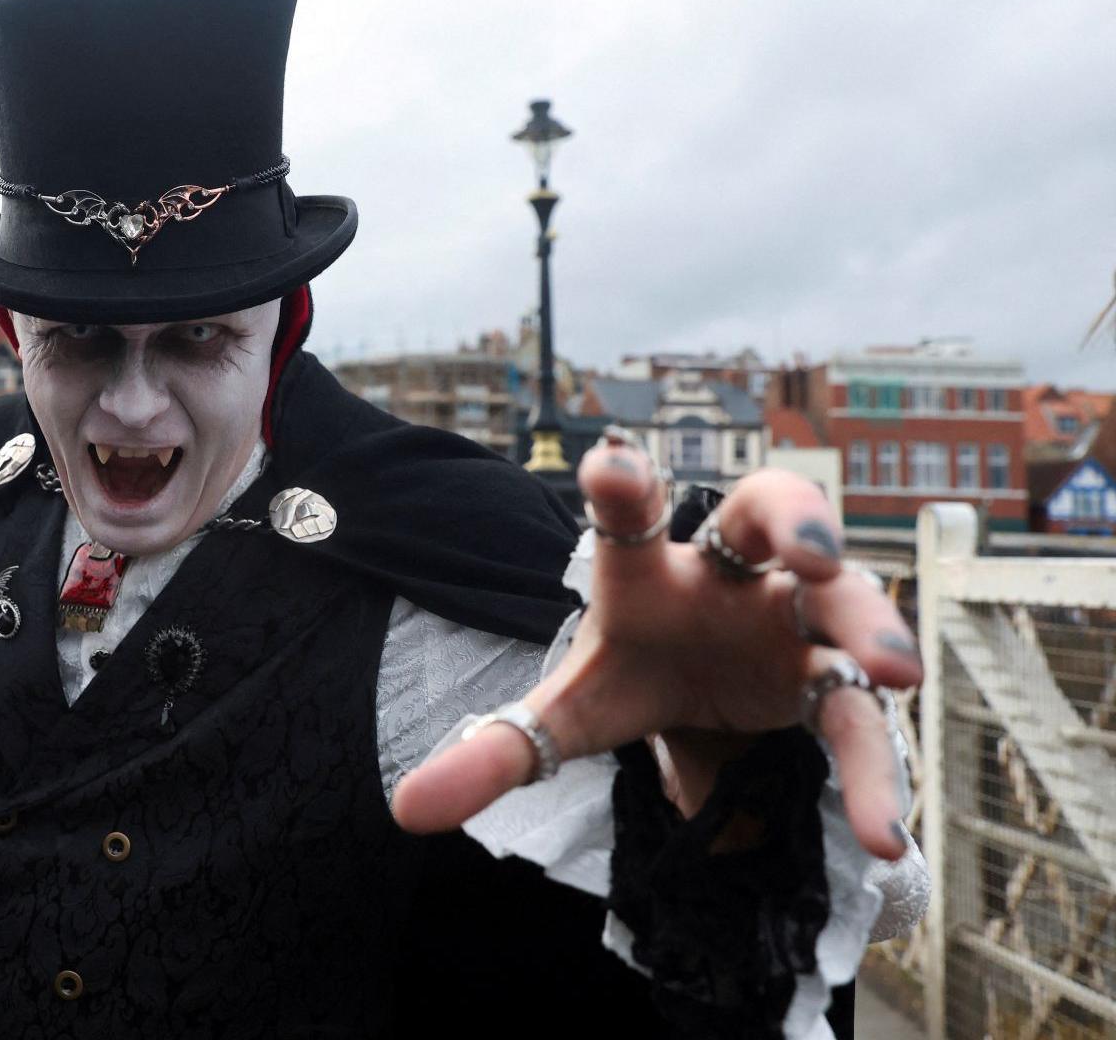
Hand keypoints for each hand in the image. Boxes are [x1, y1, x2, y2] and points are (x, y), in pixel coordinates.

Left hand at [392, 436, 921, 859]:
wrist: (705, 698)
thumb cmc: (637, 672)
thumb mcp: (568, 715)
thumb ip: (495, 752)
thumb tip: (406, 811)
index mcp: (645, 570)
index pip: (630, 514)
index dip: (623, 486)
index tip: (608, 463)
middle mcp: (728, 575)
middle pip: (772, 512)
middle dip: (799, 522)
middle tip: (814, 553)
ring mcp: (793, 619)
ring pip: (845, 600)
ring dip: (872, 627)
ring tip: (894, 671)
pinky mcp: (833, 679)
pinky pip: (860, 716)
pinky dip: (871, 771)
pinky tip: (879, 838)